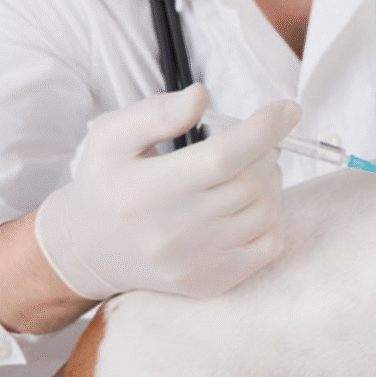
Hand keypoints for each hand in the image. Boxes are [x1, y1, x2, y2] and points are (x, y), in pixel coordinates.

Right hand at [34, 84, 298, 299]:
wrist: (87, 250)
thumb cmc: (107, 183)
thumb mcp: (112, 136)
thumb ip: (156, 113)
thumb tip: (200, 95)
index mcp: (150, 189)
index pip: (224, 156)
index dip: (264, 129)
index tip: (288, 109)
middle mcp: (174, 231)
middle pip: (251, 183)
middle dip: (266, 152)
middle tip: (256, 143)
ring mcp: (196, 261)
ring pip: (265, 212)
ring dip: (270, 183)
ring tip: (250, 171)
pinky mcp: (211, 281)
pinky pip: (268, 246)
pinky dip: (272, 218)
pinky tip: (252, 204)